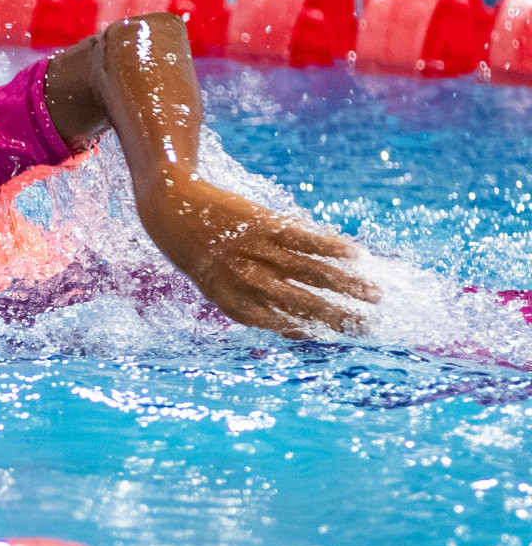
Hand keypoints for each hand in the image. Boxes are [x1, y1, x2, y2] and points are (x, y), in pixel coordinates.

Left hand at [138, 178, 379, 337]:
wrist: (170, 208)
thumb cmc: (195, 250)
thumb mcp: (213, 283)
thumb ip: (247, 301)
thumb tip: (289, 322)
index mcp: (233, 303)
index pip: (279, 324)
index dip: (309, 331)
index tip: (336, 337)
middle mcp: (247, 281)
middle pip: (302, 305)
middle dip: (339, 317)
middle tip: (369, 325)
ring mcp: (257, 252)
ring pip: (310, 272)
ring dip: (347, 285)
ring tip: (376, 294)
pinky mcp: (263, 223)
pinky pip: (303, 238)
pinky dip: (330, 246)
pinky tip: (355, 253)